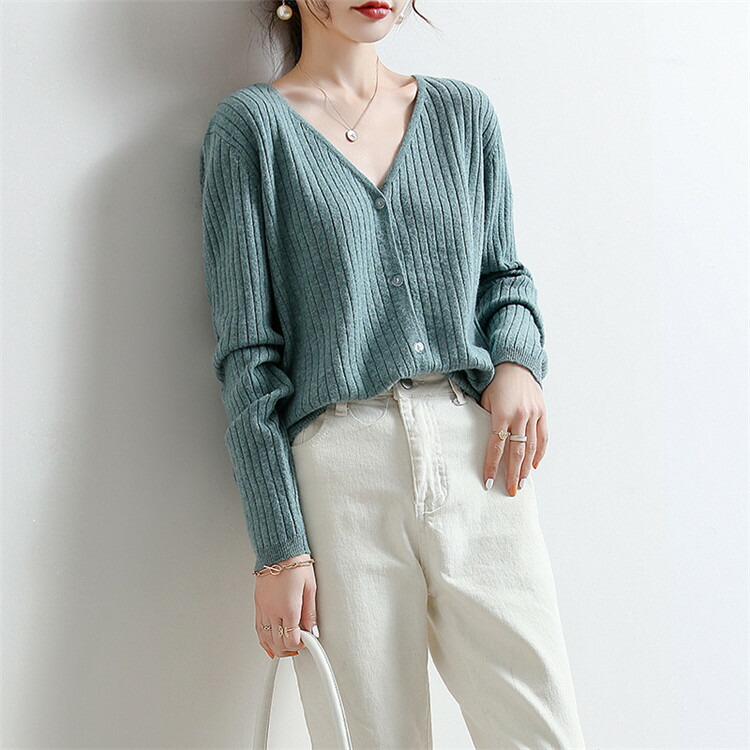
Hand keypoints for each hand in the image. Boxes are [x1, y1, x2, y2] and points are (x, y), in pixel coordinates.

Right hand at [254, 553, 317, 658]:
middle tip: (298, 646)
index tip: (307, 642)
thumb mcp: (311, 587)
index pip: (291, 639)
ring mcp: (263, 607)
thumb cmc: (296, 563)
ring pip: (265, 638)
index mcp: (288, 608)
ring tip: (286, 648)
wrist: (280, 549)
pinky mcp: (258, 603)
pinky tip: (268, 643)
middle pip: (277, 643)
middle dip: (289, 650)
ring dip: (275, 648)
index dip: (300, 645)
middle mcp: (273, 610)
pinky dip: (263, 639)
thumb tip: (312, 628)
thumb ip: (310, 612)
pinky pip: (258, 627)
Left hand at [480, 362, 547, 495]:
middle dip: (513, 473)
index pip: (496, 446)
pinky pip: (543, 437)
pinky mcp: (543, 412)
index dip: (492, 465)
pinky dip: (540, 452)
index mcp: (502, 413)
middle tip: (511, 490)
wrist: (516, 363)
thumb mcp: (486, 399)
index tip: (489, 481)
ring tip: (523, 483)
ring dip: (527, 468)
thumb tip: (486, 441)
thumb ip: (486, 419)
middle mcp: (520, 416)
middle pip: (516, 452)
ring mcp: (533, 415)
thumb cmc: (496, 381)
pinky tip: (535, 465)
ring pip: (531, 447)